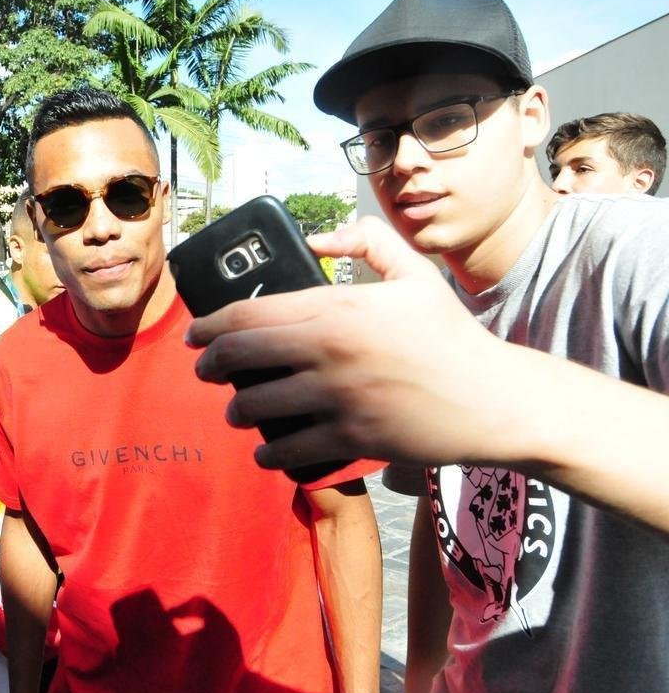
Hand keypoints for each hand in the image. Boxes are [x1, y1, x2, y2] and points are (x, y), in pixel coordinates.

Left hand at [186, 216, 530, 471]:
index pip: (248, 314)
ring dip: (237, 411)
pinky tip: (267, 450)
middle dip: (210, 366)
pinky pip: (288, 451)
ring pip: (255, 408)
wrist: (496, 399)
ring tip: (239, 409)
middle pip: (238, 357)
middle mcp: (328, 352)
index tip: (197, 333)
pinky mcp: (350, 439)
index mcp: (337, 308)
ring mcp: (337, 399)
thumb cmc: (452, 336)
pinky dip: (269, 453)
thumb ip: (366, 241)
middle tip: (205, 370)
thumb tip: (319, 239)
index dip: (210, 325)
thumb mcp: (414, 274)